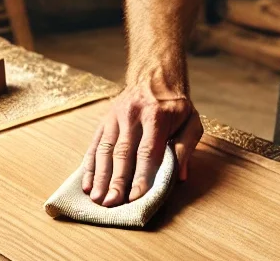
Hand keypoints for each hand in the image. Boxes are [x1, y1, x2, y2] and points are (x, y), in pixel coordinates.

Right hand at [81, 80, 202, 206]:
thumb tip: (180, 175)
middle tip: (112, 203)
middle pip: (122, 153)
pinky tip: (87, 184)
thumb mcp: (191, 120)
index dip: (141, 175)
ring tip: (97, 198)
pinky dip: (89, 166)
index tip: (136, 197)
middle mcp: (132, 115)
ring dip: (100, 176)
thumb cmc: (175, 105)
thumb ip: (186, 147)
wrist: (154, 76)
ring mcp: (114, 117)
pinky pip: (94, 145)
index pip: (147, 151)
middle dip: (116, 180)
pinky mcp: (104, 120)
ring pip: (105, 150)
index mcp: (155, 116)